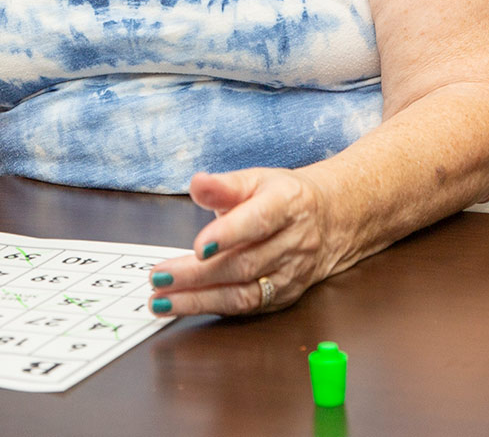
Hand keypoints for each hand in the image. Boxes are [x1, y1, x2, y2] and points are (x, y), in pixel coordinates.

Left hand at [145, 168, 340, 317]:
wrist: (328, 221)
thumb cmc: (283, 197)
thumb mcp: (256, 179)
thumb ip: (225, 185)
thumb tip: (197, 184)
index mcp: (287, 204)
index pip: (259, 221)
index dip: (229, 234)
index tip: (199, 245)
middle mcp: (293, 242)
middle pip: (245, 264)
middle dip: (198, 275)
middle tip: (160, 277)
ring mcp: (291, 274)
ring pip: (244, 294)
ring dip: (199, 300)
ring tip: (162, 300)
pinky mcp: (284, 297)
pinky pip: (246, 308)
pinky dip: (213, 308)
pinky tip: (184, 305)